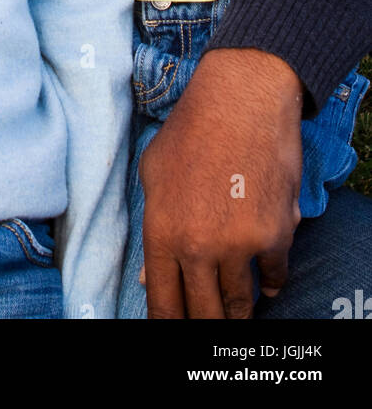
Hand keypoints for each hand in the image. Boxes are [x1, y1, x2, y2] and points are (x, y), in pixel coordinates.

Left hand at [139, 48, 303, 318]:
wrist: (243, 97)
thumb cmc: (191, 129)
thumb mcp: (153, 172)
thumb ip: (153, 226)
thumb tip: (150, 277)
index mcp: (162, 232)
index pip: (163, 303)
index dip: (168, 323)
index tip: (174, 328)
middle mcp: (199, 246)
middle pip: (203, 313)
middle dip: (205, 323)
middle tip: (207, 322)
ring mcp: (239, 245)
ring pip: (240, 304)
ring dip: (238, 311)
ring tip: (235, 313)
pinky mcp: (275, 235)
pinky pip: (274, 277)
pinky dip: (270, 282)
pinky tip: (265, 281)